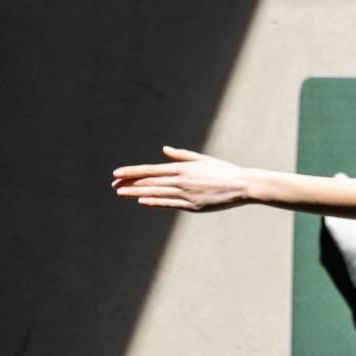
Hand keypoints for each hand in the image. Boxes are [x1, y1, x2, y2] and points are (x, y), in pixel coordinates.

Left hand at [111, 146, 250, 211]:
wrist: (242, 185)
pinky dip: (154, 202)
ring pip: (156, 192)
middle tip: (113, 184)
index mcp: (183, 168)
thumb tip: (165, 150)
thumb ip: (182, 156)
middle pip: (149, 181)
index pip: (151, 169)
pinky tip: (141, 201)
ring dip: (136, 192)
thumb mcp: (203, 159)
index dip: (132, 171)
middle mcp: (181, 180)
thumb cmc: (224, 171)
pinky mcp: (192, 205)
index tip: (117, 173)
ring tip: (120, 193)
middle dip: (129, 183)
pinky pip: (169, 203)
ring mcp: (186, 193)